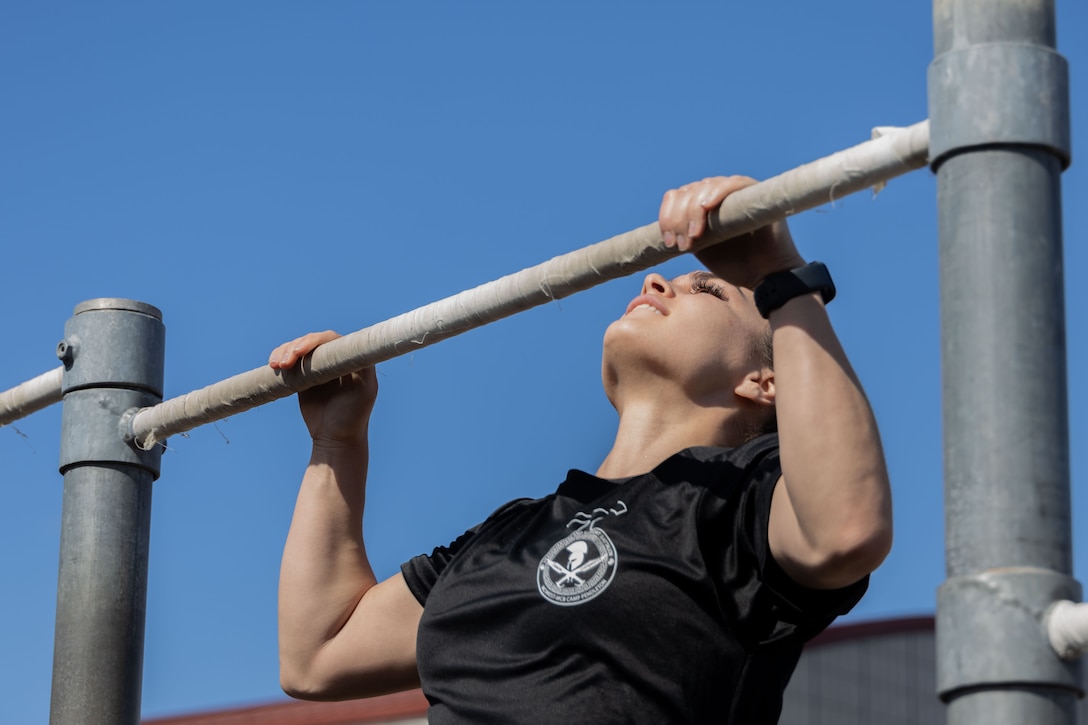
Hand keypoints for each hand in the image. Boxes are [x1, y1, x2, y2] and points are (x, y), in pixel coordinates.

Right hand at [269, 331, 377, 446]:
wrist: (334, 438)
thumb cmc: (353, 416)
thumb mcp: (365, 391)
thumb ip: (365, 368)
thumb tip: (361, 346)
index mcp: (351, 359)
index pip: (331, 340)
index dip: (314, 341)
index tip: (299, 352)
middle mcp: (334, 359)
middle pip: (312, 342)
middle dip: (295, 347)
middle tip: (283, 364)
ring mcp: (318, 366)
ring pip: (298, 348)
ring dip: (284, 352)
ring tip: (276, 366)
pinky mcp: (303, 375)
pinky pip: (289, 360)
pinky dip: (279, 358)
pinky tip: (273, 366)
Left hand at [659, 176, 805, 287]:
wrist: (763, 274)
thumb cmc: (733, 264)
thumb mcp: (699, 247)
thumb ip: (683, 232)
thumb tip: (660, 228)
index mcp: (700, 205)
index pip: (675, 197)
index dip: (667, 216)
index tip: (669, 242)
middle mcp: (715, 194)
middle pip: (687, 191)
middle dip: (678, 218)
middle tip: (682, 244)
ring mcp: (734, 191)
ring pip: (704, 186)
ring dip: (692, 211)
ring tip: (694, 236)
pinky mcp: (754, 191)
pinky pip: (733, 183)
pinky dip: (717, 192)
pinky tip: (707, 206)